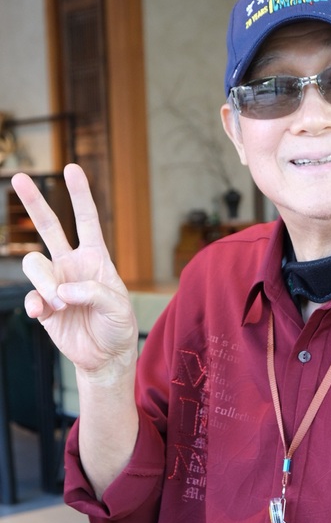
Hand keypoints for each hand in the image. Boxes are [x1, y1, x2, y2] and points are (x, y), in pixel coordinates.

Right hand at [11, 164, 137, 380]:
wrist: (105, 354)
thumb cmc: (118, 325)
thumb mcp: (118, 306)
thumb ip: (95, 292)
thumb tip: (63, 290)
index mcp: (96, 258)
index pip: (87, 221)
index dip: (80, 195)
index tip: (72, 168)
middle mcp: (71, 264)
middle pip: (49, 226)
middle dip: (34, 202)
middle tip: (19, 177)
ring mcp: (53, 282)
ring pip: (34, 264)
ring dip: (45, 284)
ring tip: (63, 305)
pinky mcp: (42, 304)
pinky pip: (29, 296)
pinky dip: (36, 305)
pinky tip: (46, 314)